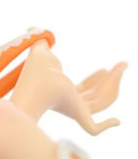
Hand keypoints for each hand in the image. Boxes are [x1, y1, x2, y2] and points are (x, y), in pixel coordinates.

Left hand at [11, 40, 125, 134]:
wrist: (36, 81)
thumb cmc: (34, 70)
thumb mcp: (40, 50)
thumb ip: (41, 40)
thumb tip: (34, 29)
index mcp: (62, 92)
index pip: (83, 89)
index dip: (95, 80)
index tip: (104, 68)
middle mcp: (69, 103)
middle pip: (97, 95)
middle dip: (111, 80)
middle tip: (122, 64)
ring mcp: (74, 110)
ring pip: (102, 102)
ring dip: (114, 84)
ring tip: (122, 65)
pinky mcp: (78, 116)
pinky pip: (94, 129)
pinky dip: (106, 126)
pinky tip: (118, 121)